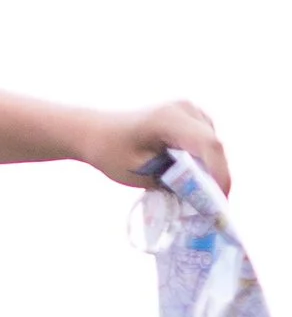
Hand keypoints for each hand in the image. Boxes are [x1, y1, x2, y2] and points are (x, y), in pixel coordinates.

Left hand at [75, 99, 229, 194]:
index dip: (220, 174)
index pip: (208, 145)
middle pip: (213, 147)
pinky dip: (203, 162)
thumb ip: (172, 183)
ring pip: (212, 147)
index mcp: (169, 119)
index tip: (221, 201)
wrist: (94, 131)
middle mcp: (185, 108)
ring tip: (202, 197)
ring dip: (210, 170)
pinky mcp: (191, 117)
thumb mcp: (140, 173)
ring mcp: (190, 110)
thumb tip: (202, 198)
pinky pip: (205, 143)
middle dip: (217, 177)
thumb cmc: (111, 151)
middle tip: (214, 208)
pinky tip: (193, 180)